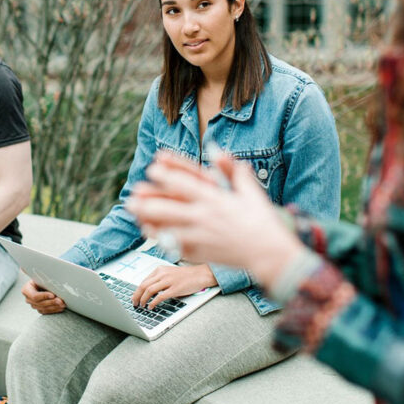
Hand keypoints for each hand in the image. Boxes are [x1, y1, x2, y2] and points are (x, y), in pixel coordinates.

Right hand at [21, 279, 65, 313]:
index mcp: (26, 289)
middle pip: (40, 303)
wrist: (42, 282)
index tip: (53, 295)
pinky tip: (60, 307)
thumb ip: (44, 279)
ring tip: (62, 303)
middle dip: (52, 302)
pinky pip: (47, 311)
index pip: (34, 296)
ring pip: (44, 308)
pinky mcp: (39, 309)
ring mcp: (33, 305)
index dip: (44, 296)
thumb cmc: (41, 278)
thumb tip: (49, 276)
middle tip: (60, 300)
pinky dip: (54, 309)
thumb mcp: (41, 277)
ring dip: (54, 306)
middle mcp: (28, 299)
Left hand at [127, 150, 302, 288]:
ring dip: (149, 219)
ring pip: (168, 228)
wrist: (270, 254)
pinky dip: (161, 238)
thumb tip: (217, 149)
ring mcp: (202, 236)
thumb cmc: (262, 220)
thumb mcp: (250, 191)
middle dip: (149, 201)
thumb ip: (232, 170)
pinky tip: (150, 232)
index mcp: (217, 199)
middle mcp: (206, 217)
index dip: (167, 175)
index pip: (187, 184)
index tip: (152, 169)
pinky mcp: (201, 252)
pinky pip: (175, 245)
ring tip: (134, 213)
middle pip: (170, 208)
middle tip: (132, 195)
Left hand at [132, 264, 216, 309]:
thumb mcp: (169, 273)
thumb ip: (159, 279)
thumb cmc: (186, 275)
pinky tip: (151, 307)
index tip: (134, 297)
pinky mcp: (175, 289)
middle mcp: (162, 274)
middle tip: (134, 303)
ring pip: (149, 290)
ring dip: (143, 300)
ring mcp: (169, 281)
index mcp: (160, 270)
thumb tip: (148, 291)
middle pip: (144, 285)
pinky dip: (153, 302)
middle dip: (137, 296)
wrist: (200, 274)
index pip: (143, 281)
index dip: (137, 291)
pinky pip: (160, 296)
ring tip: (142, 306)